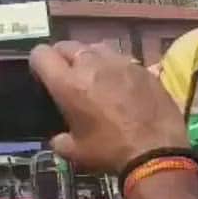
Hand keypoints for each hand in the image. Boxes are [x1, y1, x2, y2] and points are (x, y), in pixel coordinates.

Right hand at [30, 41, 188, 174]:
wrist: (158, 151)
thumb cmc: (110, 151)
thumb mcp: (75, 152)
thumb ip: (60, 140)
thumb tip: (60, 139)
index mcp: (68, 83)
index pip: (41, 54)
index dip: (40, 63)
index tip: (45, 76)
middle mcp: (92, 65)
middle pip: (68, 46)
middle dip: (64, 57)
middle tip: (70, 76)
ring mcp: (121, 63)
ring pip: (97, 47)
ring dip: (91, 58)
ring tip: (96, 75)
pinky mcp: (144, 69)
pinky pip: (123, 59)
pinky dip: (117, 67)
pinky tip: (123, 84)